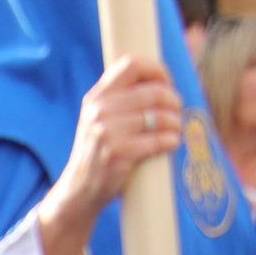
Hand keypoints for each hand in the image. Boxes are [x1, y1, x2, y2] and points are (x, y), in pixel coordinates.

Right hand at [42, 56, 182, 229]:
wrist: (78, 190)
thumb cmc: (98, 152)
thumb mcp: (99, 120)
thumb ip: (119, 100)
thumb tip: (161, 82)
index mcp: (96, 97)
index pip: (131, 64)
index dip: (157, 70)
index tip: (166, 84)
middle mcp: (99, 111)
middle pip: (153, 91)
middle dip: (173, 101)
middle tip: (177, 112)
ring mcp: (106, 133)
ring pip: (159, 116)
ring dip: (175, 122)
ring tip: (175, 129)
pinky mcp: (118, 154)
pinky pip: (157, 140)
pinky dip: (171, 141)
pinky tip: (171, 144)